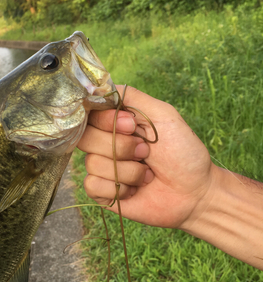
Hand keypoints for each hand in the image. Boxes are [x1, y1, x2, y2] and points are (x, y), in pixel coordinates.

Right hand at [77, 86, 213, 229]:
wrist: (194, 193)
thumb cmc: (184, 153)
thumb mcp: (164, 115)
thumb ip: (133, 97)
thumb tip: (102, 88)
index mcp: (117, 123)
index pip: (90, 114)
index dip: (107, 121)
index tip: (132, 126)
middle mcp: (106, 143)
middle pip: (86, 138)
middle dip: (121, 147)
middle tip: (145, 152)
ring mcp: (104, 168)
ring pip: (92, 163)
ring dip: (126, 171)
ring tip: (147, 174)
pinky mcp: (103, 192)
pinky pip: (93, 185)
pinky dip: (118, 188)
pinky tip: (135, 190)